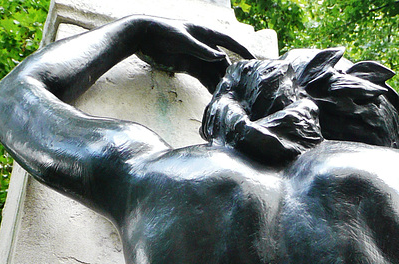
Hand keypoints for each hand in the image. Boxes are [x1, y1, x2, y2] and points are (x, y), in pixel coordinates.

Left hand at [138, 19, 253, 92]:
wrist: (143, 36)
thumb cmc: (163, 32)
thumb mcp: (183, 40)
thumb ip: (202, 50)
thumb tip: (221, 58)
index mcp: (206, 33)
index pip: (230, 42)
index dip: (243, 51)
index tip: (255, 61)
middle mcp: (204, 45)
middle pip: (223, 61)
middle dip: (232, 74)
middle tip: (242, 88)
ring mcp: (197, 56)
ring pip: (214, 72)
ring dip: (221, 83)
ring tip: (229, 97)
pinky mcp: (188, 66)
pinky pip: (203, 77)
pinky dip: (209, 86)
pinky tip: (215, 97)